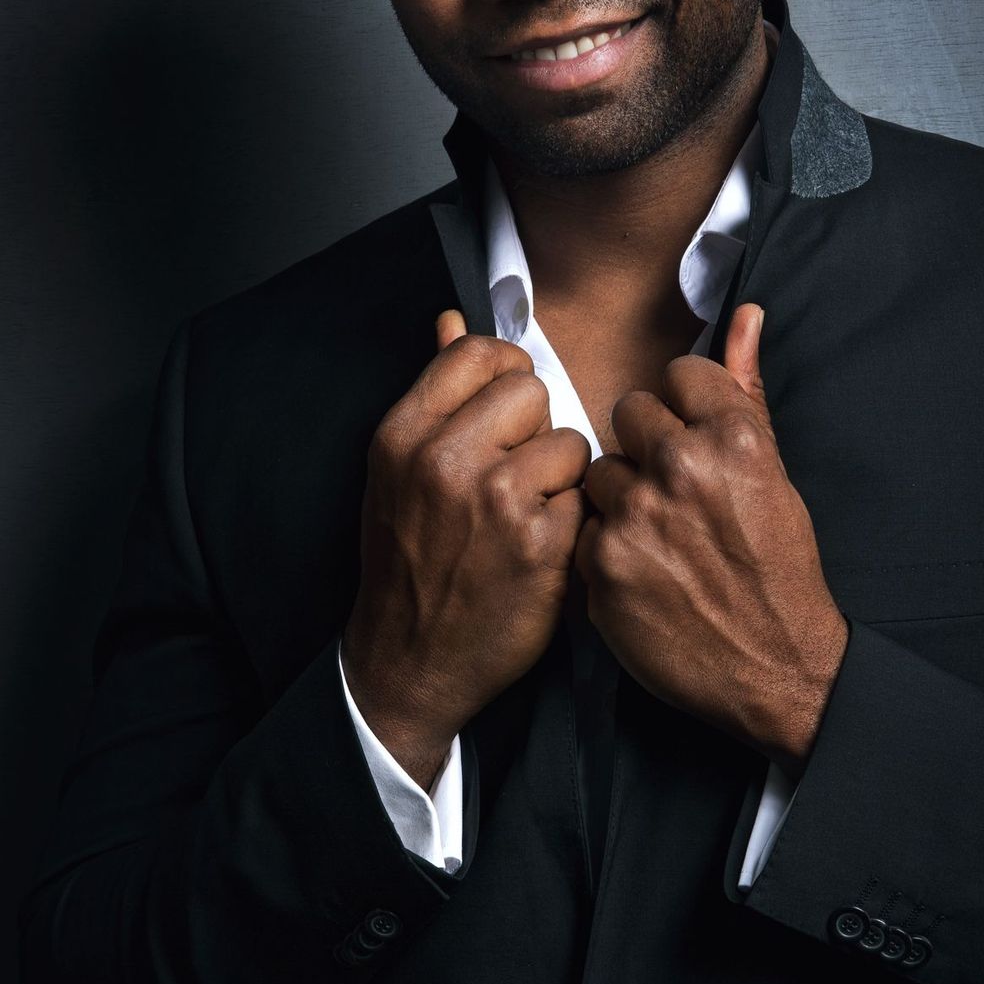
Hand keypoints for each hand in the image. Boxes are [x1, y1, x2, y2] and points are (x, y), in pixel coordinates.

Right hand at [342, 308, 591, 786]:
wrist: (409, 662)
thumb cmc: (410, 562)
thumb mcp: (398, 472)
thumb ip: (434, 394)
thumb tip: (452, 321)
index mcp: (404, 434)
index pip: (481, 354)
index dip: (507, 378)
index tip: (506, 413)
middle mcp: (444, 459)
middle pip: (532, 390)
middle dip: (535, 427)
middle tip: (515, 473)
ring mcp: (494, 501)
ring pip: (568, 442)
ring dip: (560, 478)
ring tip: (527, 514)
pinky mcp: (540, 545)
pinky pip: (584, 496)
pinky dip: (573, 522)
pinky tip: (541, 549)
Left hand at [572, 303, 847, 765]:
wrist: (776, 667)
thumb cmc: (779, 567)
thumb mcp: (774, 471)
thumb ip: (745, 389)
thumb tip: (747, 312)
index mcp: (732, 435)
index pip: (675, 374)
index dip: (681, 409)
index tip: (692, 440)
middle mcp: (682, 466)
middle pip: (626, 413)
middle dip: (645, 446)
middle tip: (673, 493)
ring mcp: (637, 515)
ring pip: (598, 468)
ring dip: (619, 496)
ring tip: (657, 536)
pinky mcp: (602, 563)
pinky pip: (584, 525)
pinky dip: (604, 547)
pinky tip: (640, 571)